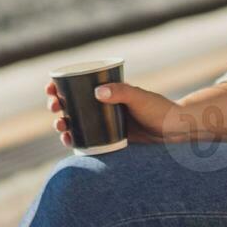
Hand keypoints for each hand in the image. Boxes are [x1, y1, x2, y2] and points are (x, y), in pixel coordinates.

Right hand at [46, 80, 197, 146]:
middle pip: (73, 103)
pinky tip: (69, 142)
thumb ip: (122, 93)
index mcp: (108, 90)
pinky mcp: (110, 139)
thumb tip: (97, 91)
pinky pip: (88, 139)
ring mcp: (105, 122)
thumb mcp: (140, 98)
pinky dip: (75, 140)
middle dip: (57, 105)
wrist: (176, 132)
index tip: (50, 88)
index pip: (79, 84)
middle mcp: (104, 105)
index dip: (60, 85)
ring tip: (61, 127)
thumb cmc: (160, 110)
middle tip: (55, 108)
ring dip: (63, 123)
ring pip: (77, 122)